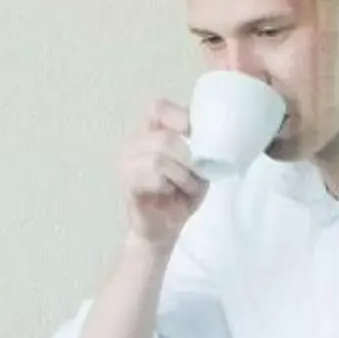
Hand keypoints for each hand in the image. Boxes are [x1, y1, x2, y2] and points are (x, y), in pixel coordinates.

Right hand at [117, 100, 206, 249]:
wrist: (166, 229)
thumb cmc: (182, 194)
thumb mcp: (198, 164)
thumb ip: (199, 143)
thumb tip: (212, 130)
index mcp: (150, 132)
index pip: (158, 108)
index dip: (179, 117)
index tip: (196, 135)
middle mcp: (133, 143)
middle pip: (165, 138)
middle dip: (188, 159)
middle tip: (197, 176)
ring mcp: (126, 164)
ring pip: (159, 159)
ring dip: (182, 176)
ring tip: (185, 188)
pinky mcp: (127, 185)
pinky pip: (154, 177)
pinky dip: (169, 186)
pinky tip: (169, 194)